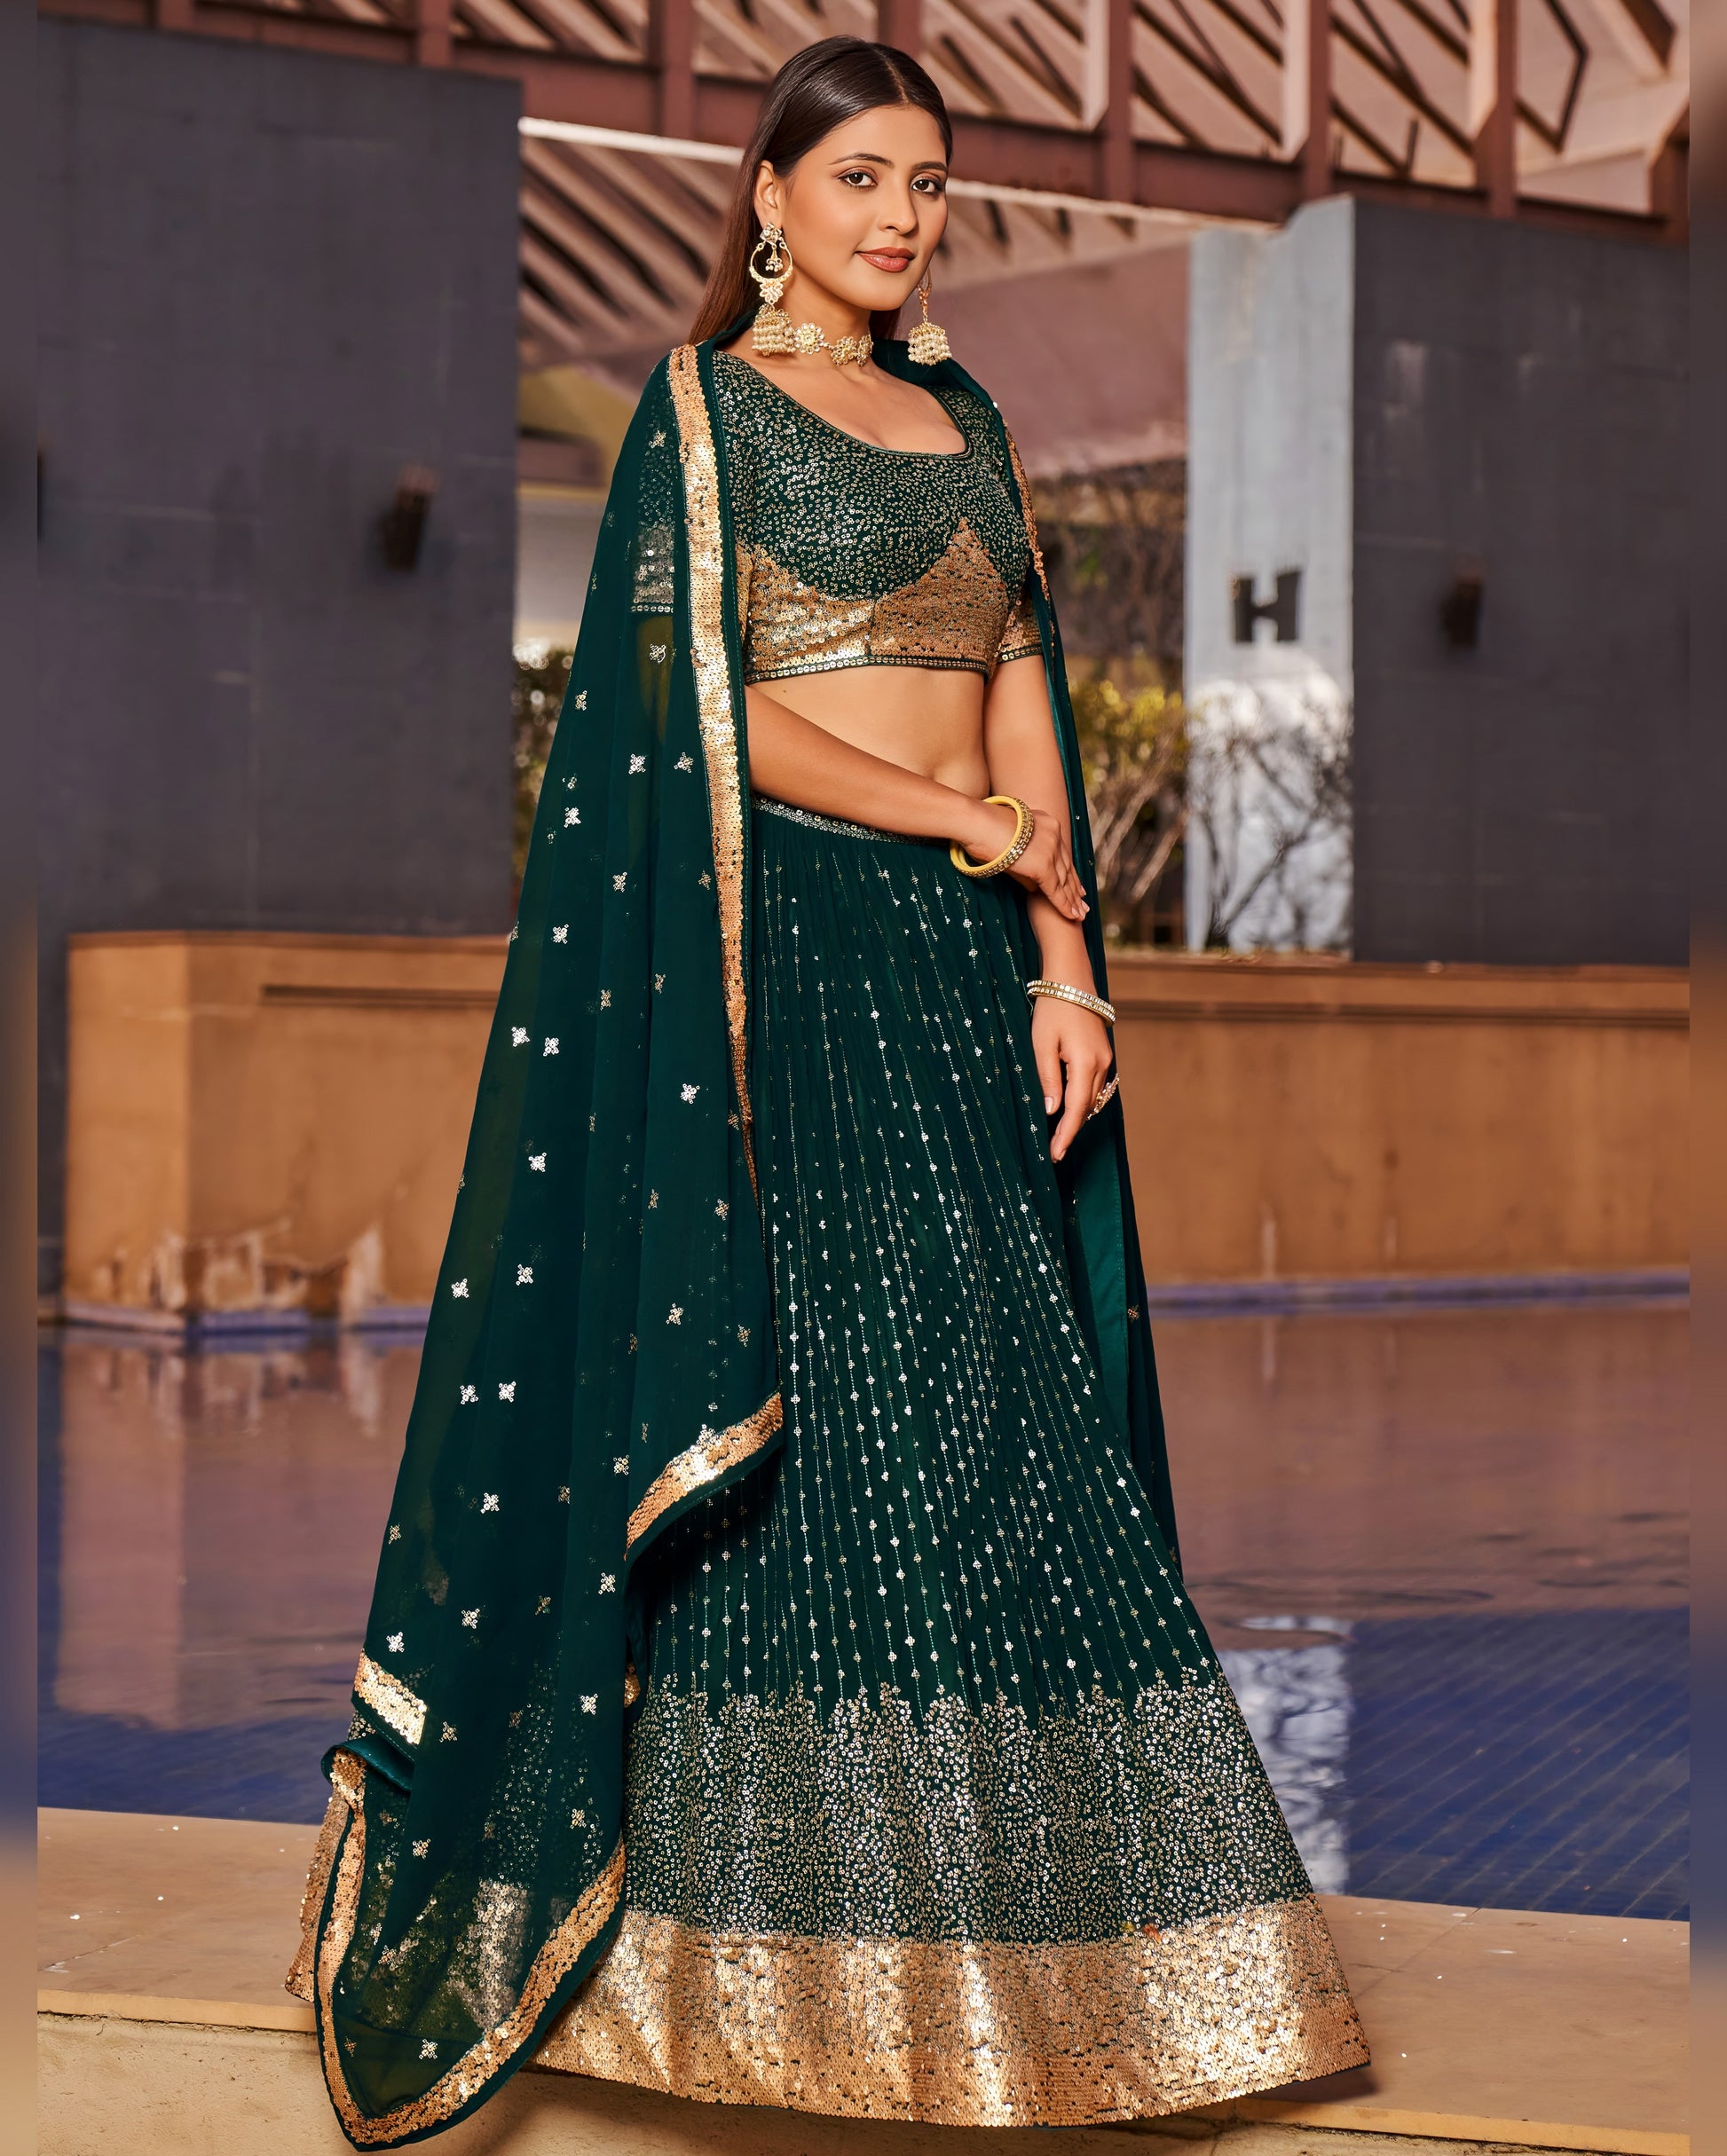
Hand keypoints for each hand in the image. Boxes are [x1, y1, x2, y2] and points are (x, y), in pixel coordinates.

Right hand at [960, 800, 1087, 922]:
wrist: (977, 823)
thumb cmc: (982, 831)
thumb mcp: (1010, 842)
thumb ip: (1025, 863)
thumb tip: (1033, 887)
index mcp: (1048, 824)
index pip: (1062, 853)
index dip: (1070, 872)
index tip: (1078, 887)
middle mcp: (1054, 834)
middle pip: (1067, 867)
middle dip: (1075, 888)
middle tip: (1083, 903)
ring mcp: (1050, 849)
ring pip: (1065, 881)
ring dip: (1072, 900)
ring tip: (1079, 914)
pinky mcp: (1043, 865)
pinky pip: (1056, 890)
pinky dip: (1064, 905)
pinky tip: (1072, 915)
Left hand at [1031, 993, 1112, 1160]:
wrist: (1071, 979)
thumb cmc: (1052, 1009)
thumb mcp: (1041, 1044)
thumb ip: (1047, 1079)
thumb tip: (1051, 1111)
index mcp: (1085, 1063)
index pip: (1076, 1109)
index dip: (1065, 1134)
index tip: (1055, 1155)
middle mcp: (1101, 1064)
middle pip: (1087, 1108)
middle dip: (1070, 1130)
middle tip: (1053, 1152)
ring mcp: (1105, 1058)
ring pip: (1092, 1098)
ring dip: (1077, 1117)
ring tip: (1058, 1136)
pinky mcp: (1102, 1053)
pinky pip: (1094, 1085)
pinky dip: (1082, 1100)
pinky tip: (1069, 1109)